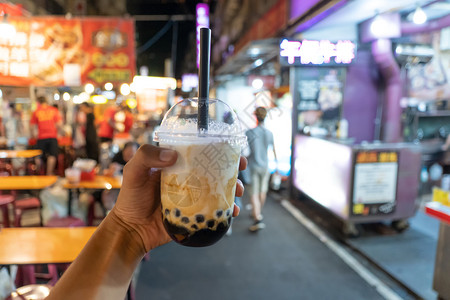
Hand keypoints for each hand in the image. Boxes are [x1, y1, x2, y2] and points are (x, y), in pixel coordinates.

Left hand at [110, 144, 245, 253]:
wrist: (131, 230)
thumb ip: (146, 157)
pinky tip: (232, 211)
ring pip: (219, 191)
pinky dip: (227, 211)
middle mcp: (188, 180)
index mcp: (176, 166)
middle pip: (215, 171)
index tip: (230, 149)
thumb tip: (173, 155)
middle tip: (240, 168)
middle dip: (232, 169)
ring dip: (233, 189)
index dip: (217, 149)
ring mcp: (194, 198)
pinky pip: (215, 211)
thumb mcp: (133, 172)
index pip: (199, 153)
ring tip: (238, 191)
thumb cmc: (130, 199)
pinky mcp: (196, 215)